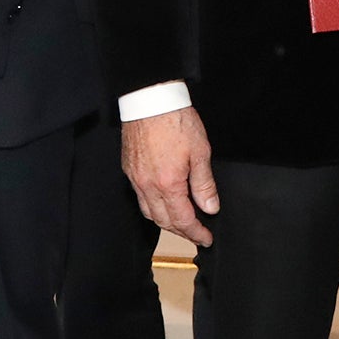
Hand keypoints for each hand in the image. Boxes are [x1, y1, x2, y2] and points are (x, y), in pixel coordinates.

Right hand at [121, 107, 218, 246]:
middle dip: (181, 231)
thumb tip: (210, 207)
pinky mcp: (129, 169)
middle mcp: (147, 186)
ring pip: (149, 212)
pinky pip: (139, 198)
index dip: (195, 232)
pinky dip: (152, 207)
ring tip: (182, 222)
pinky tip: (163, 202)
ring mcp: (135, 178)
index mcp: (168, 184)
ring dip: (165, 222)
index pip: (182, 219)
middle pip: (163, 221)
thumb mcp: (200, 152)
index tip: (205, 238)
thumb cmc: (176, 121)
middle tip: (196, 233)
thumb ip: (204, 184)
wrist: (150, 100)